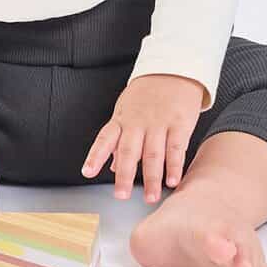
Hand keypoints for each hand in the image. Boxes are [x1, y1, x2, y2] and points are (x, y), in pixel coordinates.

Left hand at [81, 74, 203, 202]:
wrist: (173, 69)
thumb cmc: (148, 94)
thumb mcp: (127, 111)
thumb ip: (119, 139)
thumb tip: (111, 166)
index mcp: (122, 119)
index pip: (105, 138)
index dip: (95, 156)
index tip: (87, 172)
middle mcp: (138, 122)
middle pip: (129, 150)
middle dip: (124, 175)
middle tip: (121, 195)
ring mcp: (159, 122)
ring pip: (153, 153)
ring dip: (151, 178)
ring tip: (150, 197)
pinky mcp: (179, 123)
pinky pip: (176, 148)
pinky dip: (174, 166)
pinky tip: (172, 181)